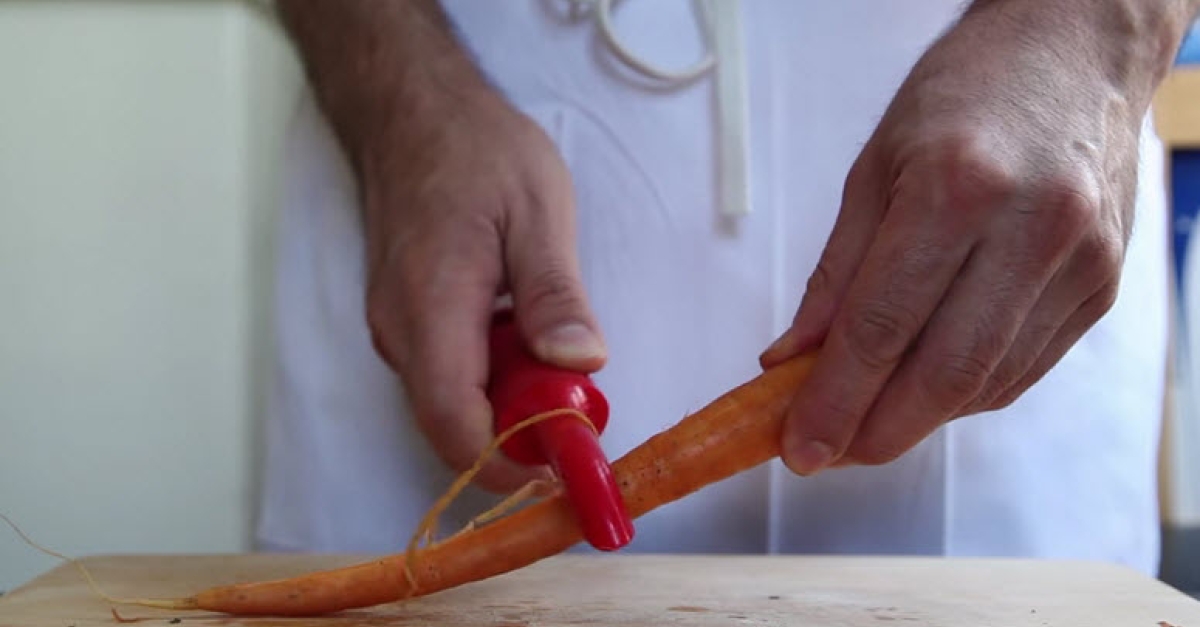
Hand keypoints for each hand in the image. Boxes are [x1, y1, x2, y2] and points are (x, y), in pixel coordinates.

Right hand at [361, 96, 606, 492]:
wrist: (411, 112)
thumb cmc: (475, 150)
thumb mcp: (538, 210)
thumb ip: (555, 294)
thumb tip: (582, 364)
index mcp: (432, 310)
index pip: (455, 425)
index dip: (509, 464)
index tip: (566, 465)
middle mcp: (400, 333)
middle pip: (453, 427)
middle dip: (520, 433)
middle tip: (580, 403)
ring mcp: (396, 330)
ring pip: (451, 404)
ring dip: (509, 401)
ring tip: (556, 355)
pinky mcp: (403, 322)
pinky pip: (448, 374)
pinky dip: (492, 375)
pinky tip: (523, 334)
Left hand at [759, 0, 1180, 474]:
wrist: (1077, 51)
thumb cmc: (966, 93)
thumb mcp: (874, 169)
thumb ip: (835, 274)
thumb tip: (791, 358)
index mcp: (958, 190)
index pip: (882, 329)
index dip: (833, 402)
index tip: (797, 446)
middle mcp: (1031, 230)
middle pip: (943, 376)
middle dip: (875, 433)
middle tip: (827, 450)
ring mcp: (1079, 263)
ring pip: (987, 385)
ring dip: (918, 420)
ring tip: (864, 419)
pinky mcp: (1102, 286)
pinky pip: (1023, 369)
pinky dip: (966, 393)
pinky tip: (924, 387)